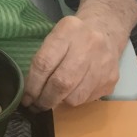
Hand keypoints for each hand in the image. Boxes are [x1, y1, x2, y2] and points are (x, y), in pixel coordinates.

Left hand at [22, 0, 136, 110]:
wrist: (106, 30)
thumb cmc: (72, 36)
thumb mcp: (55, 36)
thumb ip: (43, 60)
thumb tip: (31, 93)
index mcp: (69, 30)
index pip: (44, 63)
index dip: (32, 85)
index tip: (26, 98)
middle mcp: (89, 45)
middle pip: (61, 82)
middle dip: (45, 99)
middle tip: (36, 106)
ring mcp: (103, 63)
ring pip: (75, 96)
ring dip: (60, 102)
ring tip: (52, 100)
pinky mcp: (111, 79)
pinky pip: (87, 99)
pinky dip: (74, 100)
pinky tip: (70, 93)